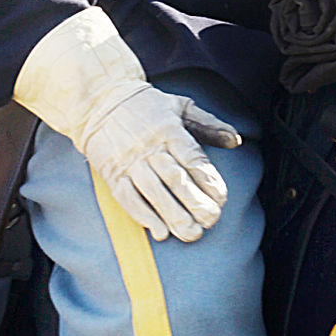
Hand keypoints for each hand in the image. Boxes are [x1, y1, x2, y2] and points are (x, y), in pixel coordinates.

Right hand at [14, 7, 240, 241]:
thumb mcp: (181, 106)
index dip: (208, 180)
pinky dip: (143, 215)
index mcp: (169, 129)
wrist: (99, 101)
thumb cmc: (147, 105)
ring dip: (172, 215)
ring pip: (153, 192)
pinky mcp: (112, 173)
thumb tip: (236, 140)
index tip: (221, 198)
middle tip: (211, 221)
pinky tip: (159, 231)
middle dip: (195, 203)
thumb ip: (210, 124)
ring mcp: (129, 161)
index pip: (192, 158)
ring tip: (191, 234)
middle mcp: (149, 146)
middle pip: (174, 178)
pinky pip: (127, 197)